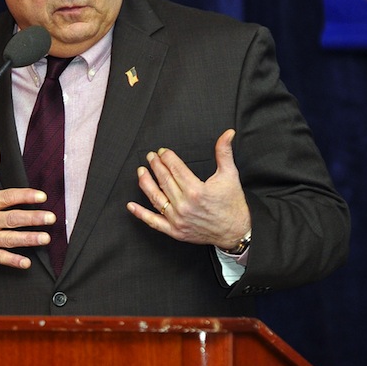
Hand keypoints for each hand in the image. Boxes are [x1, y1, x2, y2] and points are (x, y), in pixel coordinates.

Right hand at [0, 146, 54, 268]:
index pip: (7, 197)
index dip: (25, 196)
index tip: (42, 196)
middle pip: (11, 218)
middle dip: (33, 218)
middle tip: (50, 218)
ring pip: (9, 239)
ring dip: (28, 239)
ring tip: (45, 238)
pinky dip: (12, 261)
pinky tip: (26, 262)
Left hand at [127, 129, 250, 248]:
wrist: (235, 232)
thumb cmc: (232, 204)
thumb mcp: (230, 175)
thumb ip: (224, 152)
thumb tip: (228, 133)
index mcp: (196, 190)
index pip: (175, 168)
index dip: (167, 157)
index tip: (162, 151)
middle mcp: (185, 205)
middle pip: (164, 180)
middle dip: (155, 165)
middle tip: (150, 156)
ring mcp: (178, 219)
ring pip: (155, 197)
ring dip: (145, 183)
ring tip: (141, 171)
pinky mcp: (175, 231)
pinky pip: (154, 222)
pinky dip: (141, 214)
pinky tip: (131, 205)